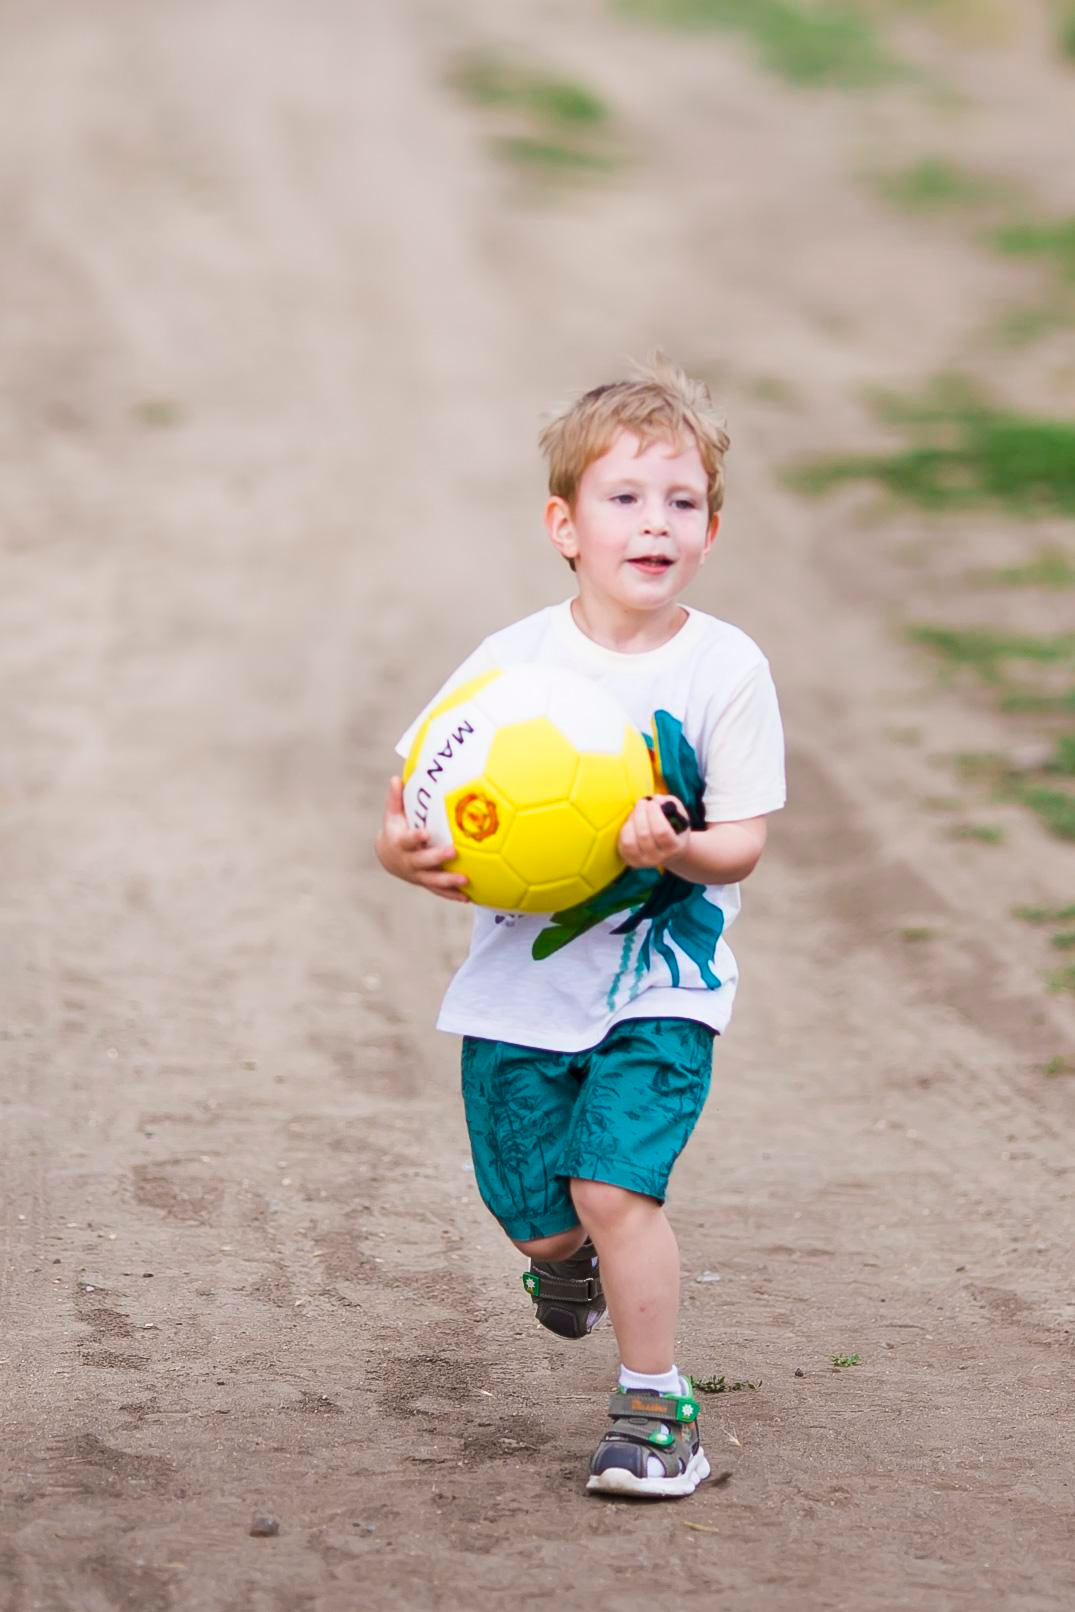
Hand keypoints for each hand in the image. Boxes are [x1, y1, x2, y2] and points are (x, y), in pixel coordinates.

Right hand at [375, 776, 469, 901]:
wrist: (389, 858)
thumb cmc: (395, 830)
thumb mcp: (393, 815)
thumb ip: (396, 798)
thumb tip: (396, 778)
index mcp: (400, 843)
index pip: (407, 840)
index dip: (415, 837)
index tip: (423, 833)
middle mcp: (409, 861)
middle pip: (422, 861)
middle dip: (437, 858)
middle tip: (453, 852)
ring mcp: (418, 874)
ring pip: (432, 880)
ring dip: (448, 881)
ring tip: (465, 880)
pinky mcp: (426, 882)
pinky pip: (439, 891)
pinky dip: (452, 895)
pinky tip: (469, 897)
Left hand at [618, 795, 689, 870]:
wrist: (668, 850)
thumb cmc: (673, 828)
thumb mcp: (679, 815)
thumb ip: (670, 804)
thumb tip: (656, 799)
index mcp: (673, 847)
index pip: (661, 832)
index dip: (654, 813)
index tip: (653, 802)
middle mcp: (658, 857)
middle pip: (643, 835)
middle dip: (640, 812)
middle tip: (642, 802)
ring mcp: (643, 862)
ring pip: (630, 841)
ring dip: (631, 821)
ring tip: (637, 812)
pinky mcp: (630, 860)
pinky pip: (622, 844)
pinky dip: (625, 829)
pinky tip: (632, 822)